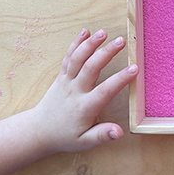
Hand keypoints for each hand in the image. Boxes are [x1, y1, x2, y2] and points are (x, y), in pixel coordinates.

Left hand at [32, 28, 137, 152]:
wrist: (38, 131)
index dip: (120, 79)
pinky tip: (85, 32)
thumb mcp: (84, 142)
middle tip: (121, 41)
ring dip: (90, 44)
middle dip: (106, 53)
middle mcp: (75, 91)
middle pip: (91, 67)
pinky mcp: (60, 76)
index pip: (105, 90)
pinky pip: (68, 57)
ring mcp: (66, 81)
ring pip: (78, 59)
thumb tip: (119, 132)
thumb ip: (102, 135)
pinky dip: (76, 44)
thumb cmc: (65, 137)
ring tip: (104, 32)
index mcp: (84, 107)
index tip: (134, 68)